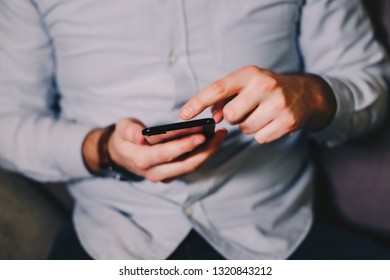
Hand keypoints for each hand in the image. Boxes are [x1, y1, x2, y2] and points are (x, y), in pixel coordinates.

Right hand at [83, 118, 226, 181]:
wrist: (121, 154)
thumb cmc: (123, 137)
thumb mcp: (122, 129)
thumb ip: (130, 131)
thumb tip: (141, 136)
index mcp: (141, 160)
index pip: (167, 153)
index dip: (185, 145)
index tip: (202, 135)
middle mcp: (154, 172)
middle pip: (186, 164)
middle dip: (206, 150)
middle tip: (220, 134)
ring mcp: (164, 176)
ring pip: (192, 167)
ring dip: (209, 153)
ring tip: (221, 135)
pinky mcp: (172, 175)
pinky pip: (191, 166)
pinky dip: (204, 155)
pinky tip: (213, 141)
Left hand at [180, 66, 335, 143]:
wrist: (305, 94)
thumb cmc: (265, 89)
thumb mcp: (245, 84)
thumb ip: (224, 98)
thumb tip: (212, 117)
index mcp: (249, 74)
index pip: (217, 89)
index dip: (198, 103)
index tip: (183, 115)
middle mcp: (264, 86)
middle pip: (230, 115)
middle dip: (233, 117)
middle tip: (246, 109)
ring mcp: (278, 104)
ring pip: (245, 129)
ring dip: (248, 126)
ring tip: (260, 114)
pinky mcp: (288, 121)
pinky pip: (260, 138)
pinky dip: (261, 133)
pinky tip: (270, 122)